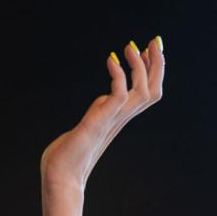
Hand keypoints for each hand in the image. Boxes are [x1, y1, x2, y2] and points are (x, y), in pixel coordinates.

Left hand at [40, 37, 164, 191]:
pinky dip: (118, 75)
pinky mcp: (99, 122)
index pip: (148, 92)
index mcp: (121, 119)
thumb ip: (99, 110)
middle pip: (153, 90)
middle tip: (155, 40)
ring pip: (142, 92)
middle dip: (157, 64)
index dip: (153, 70)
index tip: (150, 48)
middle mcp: (121, 119)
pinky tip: (110, 60)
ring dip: (140, 66)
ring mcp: (112, 121)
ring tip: (130, 46)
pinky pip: (117, 95)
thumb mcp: (89, 123)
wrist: (59, 175)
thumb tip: (104, 98)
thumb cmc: (69, 153)